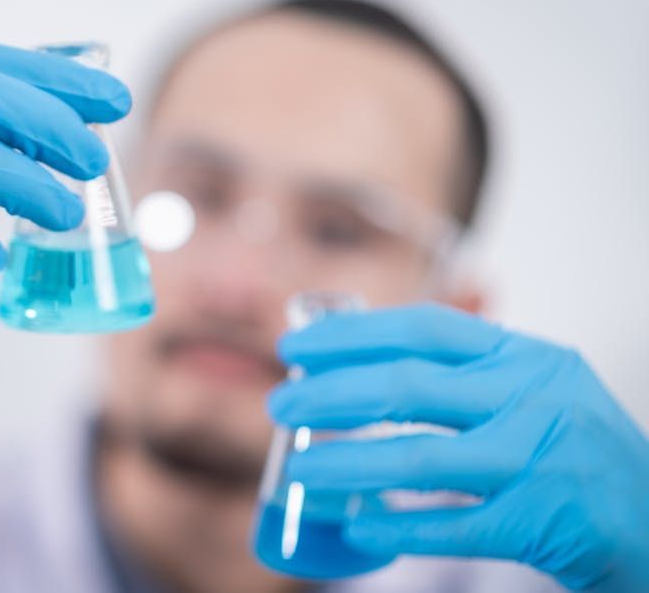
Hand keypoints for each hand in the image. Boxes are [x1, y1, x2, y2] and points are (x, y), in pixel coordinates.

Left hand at [267, 304, 648, 590]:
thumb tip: (361, 362)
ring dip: (346, 466)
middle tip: (279, 405)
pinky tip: (356, 527)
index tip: (296, 348)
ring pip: (418, 460)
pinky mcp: (539, 522)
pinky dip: (397, 528)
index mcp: (526, 356)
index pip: (425, 329)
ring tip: (296, 472)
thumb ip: (468, 371)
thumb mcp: (537, 387)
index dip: (352, 335)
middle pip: (408, 388)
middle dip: (330, 395)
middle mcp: (533, 398)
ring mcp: (537, 461)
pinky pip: (450, 527)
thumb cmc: (577, 449)